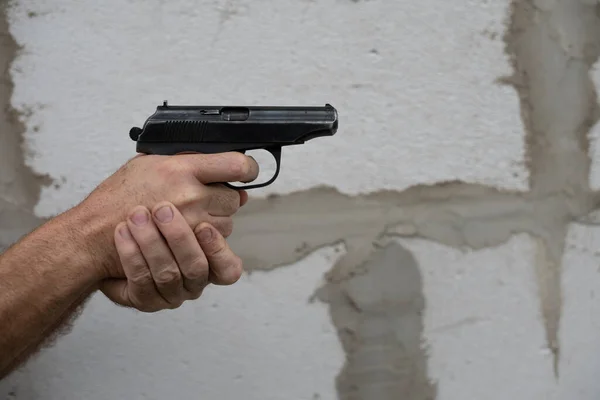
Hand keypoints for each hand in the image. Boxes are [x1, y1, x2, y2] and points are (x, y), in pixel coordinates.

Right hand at [71, 152, 257, 279]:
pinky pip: (214, 244)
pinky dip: (207, 241)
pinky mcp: (188, 246)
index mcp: (182, 168)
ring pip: (227, 223)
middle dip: (224, 198)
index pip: (236, 165)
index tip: (247, 171)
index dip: (248, 168)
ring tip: (189, 218)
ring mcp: (191, 222)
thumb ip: (186, 161)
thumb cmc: (118, 197)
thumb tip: (218, 166)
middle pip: (234, 198)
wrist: (97, 232)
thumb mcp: (148, 163)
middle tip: (203, 198)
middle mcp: (191, 194)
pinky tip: (189, 233)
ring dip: (215, 222)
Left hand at [101, 202, 242, 311]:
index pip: (228, 269)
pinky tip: (123, 231)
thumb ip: (211, 199)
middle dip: (179, 238)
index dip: (218, 251)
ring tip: (137, 215)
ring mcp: (169, 294)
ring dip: (152, 243)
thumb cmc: (155, 216)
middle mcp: (193, 282)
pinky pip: (140, 280)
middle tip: (162, 209)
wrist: (112, 234)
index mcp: (211, 263)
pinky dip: (132, 254)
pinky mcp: (143, 299)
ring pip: (167, 274)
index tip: (203, 226)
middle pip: (196, 268)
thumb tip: (238, 195)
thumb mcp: (186, 201)